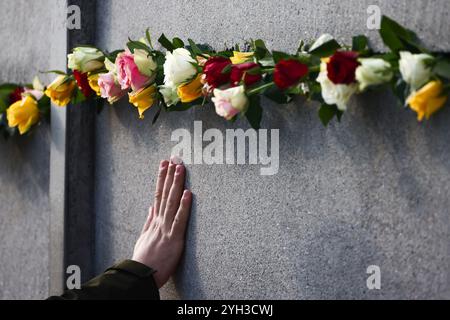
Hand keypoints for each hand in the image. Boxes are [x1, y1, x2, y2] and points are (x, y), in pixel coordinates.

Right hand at [132, 158, 191, 287]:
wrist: (141, 275)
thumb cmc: (144, 258)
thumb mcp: (144, 237)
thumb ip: (148, 221)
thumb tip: (150, 207)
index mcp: (154, 220)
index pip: (157, 194)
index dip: (161, 178)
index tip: (164, 164)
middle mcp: (159, 221)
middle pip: (164, 194)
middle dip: (169, 175)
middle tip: (173, 158)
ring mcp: (166, 228)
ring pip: (172, 202)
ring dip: (176, 184)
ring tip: (180, 168)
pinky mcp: (174, 238)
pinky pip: (180, 220)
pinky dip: (184, 206)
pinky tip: (188, 193)